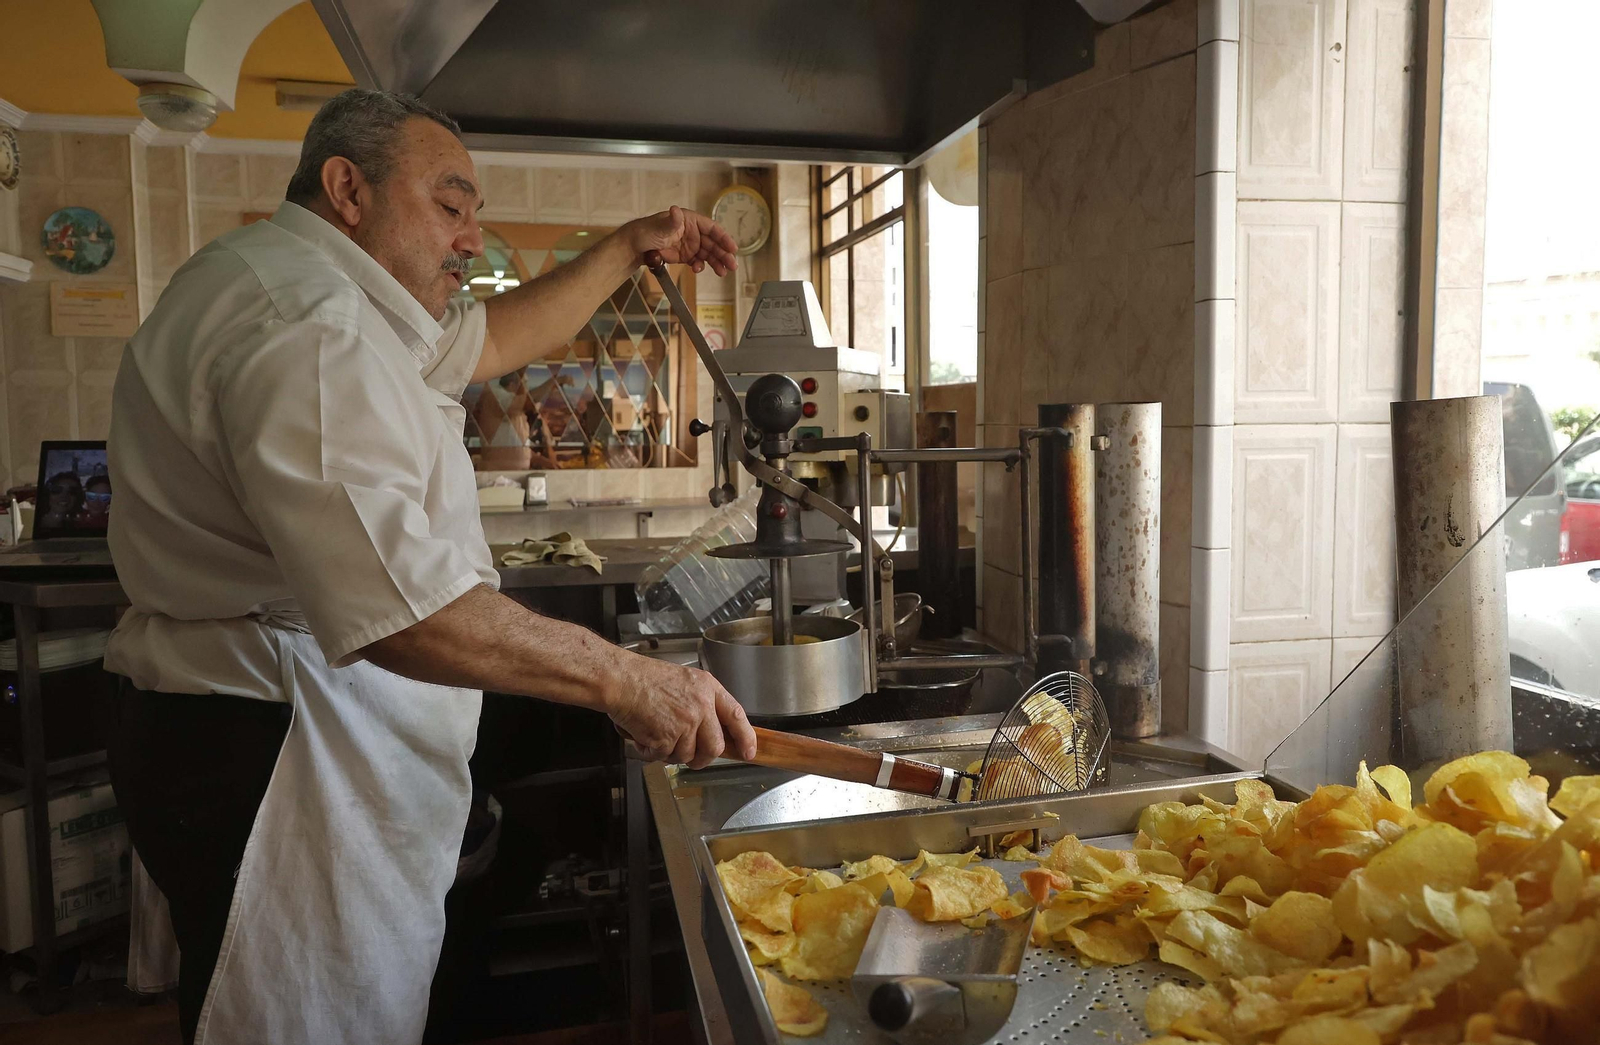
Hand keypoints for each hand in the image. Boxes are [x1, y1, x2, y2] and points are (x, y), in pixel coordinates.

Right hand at [607, 651, 756, 768]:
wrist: (621, 680)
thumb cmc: (645, 678)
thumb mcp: (685, 681)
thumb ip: (702, 702)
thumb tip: (712, 729)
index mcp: (708, 689)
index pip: (737, 716)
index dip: (746, 737)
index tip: (749, 752)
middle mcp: (701, 706)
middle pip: (715, 746)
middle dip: (704, 758)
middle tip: (693, 758)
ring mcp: (685, 723)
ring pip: (687, 756)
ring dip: (671, 753)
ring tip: (656, 734)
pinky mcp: (666, 738)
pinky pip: (663, 757)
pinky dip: (651, 752)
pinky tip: (643, 734)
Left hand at [625, 206, 738, 276]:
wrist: (634, 247)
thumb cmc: (645, 231)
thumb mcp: (659, 226)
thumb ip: (671, 221)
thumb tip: (676, 210)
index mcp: (690, 221)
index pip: (712, 229)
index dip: (724, 238)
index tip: (733, 248)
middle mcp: (693, 232)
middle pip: (713, 243)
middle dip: (723, 254)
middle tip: (732, 265)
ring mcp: (689, 245)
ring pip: (708, 254)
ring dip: (716, 263)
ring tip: (722, 272)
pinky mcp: (685, 256)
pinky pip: (697, 261)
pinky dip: (700, 266)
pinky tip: (697, 270)